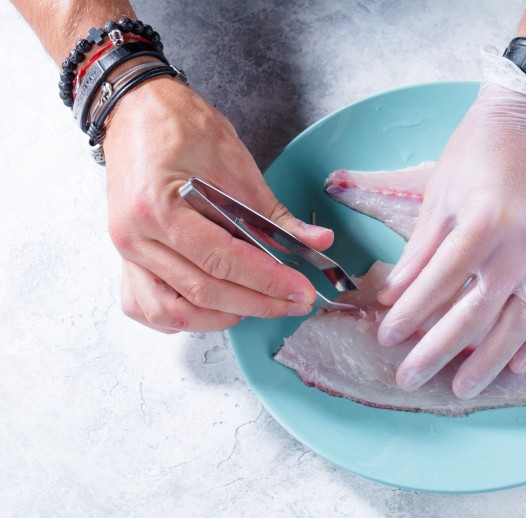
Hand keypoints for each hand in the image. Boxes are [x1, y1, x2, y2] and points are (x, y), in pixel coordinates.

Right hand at [103, 77, 332, 332]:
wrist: (138, 110)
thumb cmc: (183, 129)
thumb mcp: (237, 165)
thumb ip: (275, 214)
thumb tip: (318, 243)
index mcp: (158, 207)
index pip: (222, 260)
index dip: (268, 281)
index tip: (301, 291)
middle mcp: (134, 237)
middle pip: (203, 291)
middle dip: (257, 302)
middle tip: (295, 303)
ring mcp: (125, 252)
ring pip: (172, 312)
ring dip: (221, 317)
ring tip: (259, 305)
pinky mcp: (126, 259)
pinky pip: (148, 306)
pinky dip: (183, 316)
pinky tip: (215, 308)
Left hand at [377, 82, 525, 398]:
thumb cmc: (483, 150)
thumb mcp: (441, 192)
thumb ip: (421, 249)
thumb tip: (394, 294)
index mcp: (483, 223)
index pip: (439, 284)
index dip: (410, 315)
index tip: (387, 337)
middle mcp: (520, 247)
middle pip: (475, 315)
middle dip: (438, 351)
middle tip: (411, 378)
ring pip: (518, 324)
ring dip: (488, 361)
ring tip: (463, 388)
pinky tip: (515, 363)